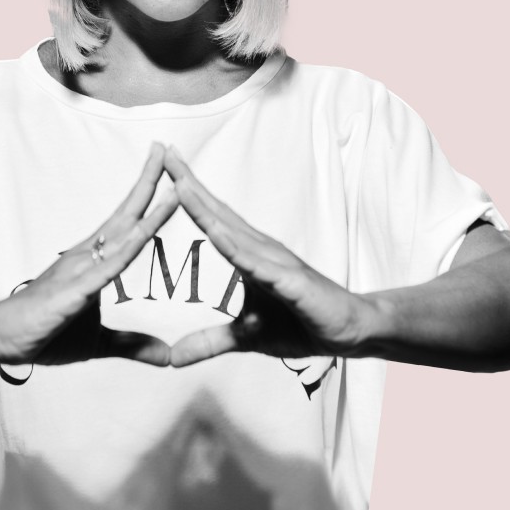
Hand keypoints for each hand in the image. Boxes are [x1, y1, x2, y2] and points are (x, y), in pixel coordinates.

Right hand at [0, 143, 177, 365]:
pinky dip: (126, 252)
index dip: (150, 197)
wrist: (2, 338)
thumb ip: (134, 345)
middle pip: (126, 214)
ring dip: (148, 210)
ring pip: (122, 236)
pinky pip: (104, 270)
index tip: (172, 171)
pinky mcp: (72, 292)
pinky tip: (143, 235)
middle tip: (166, 146)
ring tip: (170, 183)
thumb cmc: (46, 333)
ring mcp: (80, 270)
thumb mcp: (100, 343)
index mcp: (95, 260)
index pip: (129, 222)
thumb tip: (167, 357)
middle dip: (149, 180)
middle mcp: (88, 256)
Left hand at [163, 146, 384, 367]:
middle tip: (162, 151)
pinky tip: (218, 235)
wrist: (348, 331)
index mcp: (246, 254)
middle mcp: (258, 249)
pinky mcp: (291, 282)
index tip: (161, 166)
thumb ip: (207, 343)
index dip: (186, 193)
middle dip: (188, 182)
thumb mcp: (244, 337)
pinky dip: (237, 249)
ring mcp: (275, 263)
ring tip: (179, 184)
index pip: (210, 217)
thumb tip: (171, 358)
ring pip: (233, 231)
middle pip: (216, 211)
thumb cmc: (300, 324)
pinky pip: (258, 264)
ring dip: (205, 208)